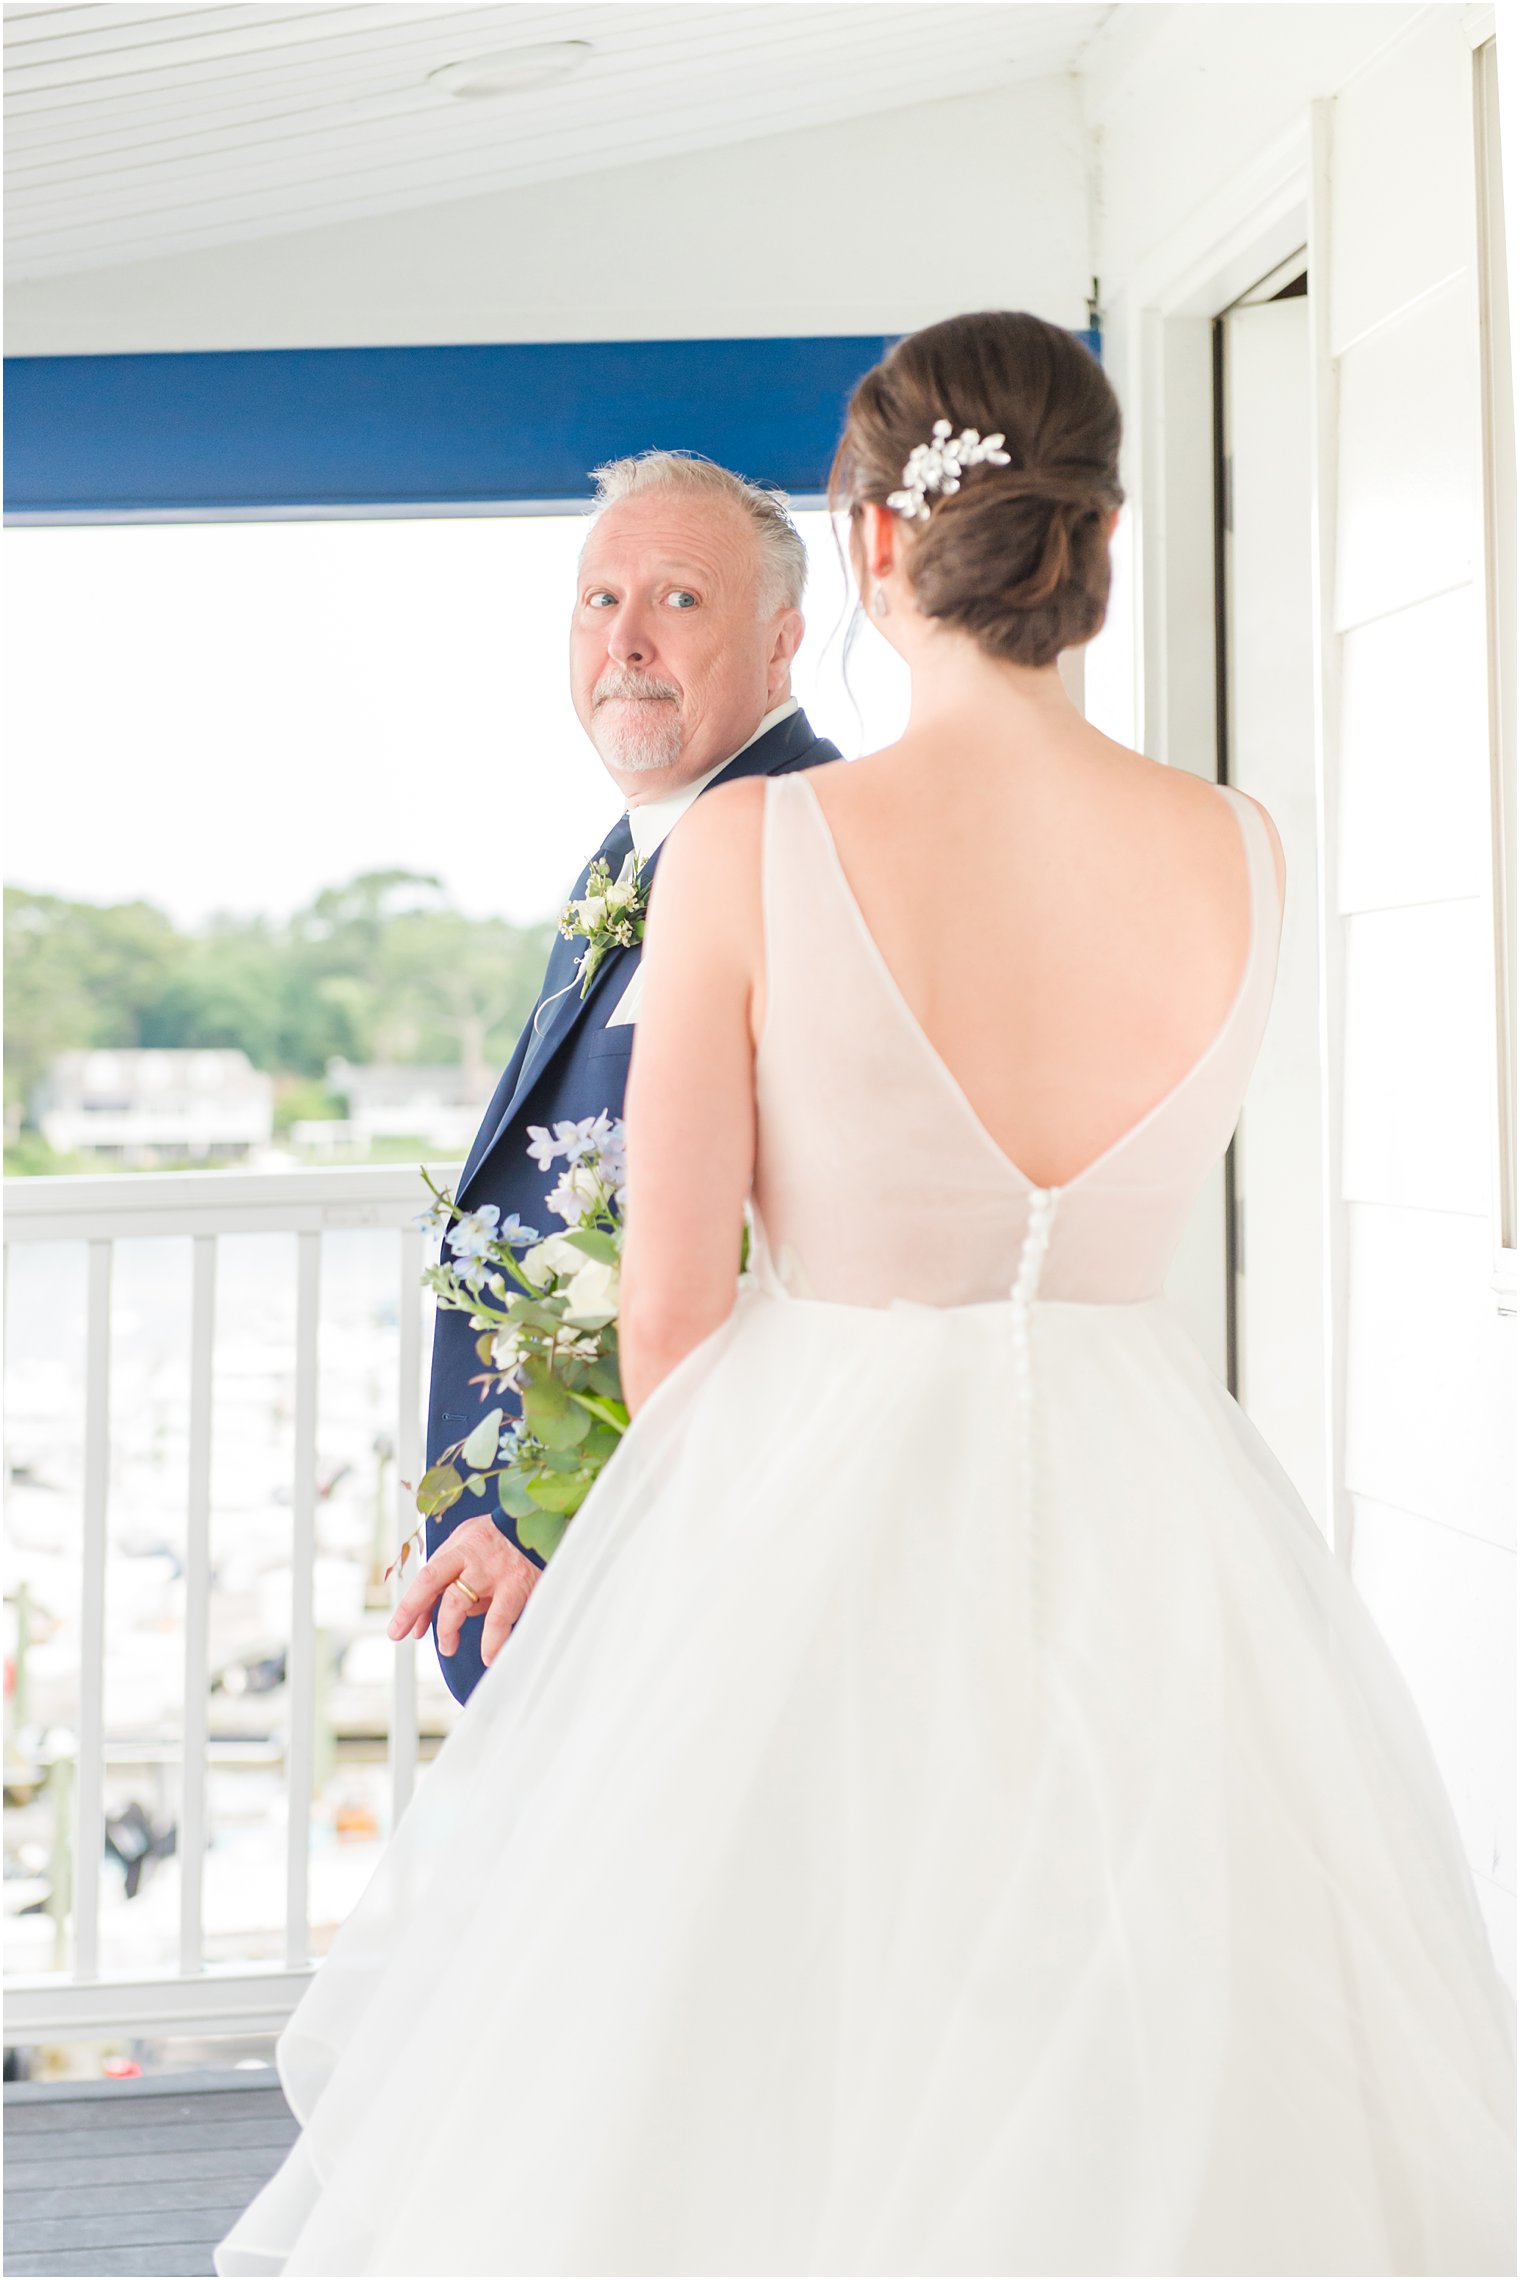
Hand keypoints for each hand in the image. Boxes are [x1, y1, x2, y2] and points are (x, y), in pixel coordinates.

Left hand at [387, 1514, 541, 1667]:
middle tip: (414, 1637)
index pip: (427, 1576)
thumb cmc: (501, 1540)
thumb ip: (448, 1576)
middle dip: (416, 1612)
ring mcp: (495, 1571)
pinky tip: (489, 1656)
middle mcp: (473, 1557)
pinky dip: (492, 1640)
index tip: (397, 1631)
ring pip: (459, 1603)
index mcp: (459, 1546)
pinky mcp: (518, 1584)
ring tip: (448, 1647)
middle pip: (436, 1585)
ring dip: (448, 1630)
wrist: (543, 1522)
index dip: (410, 1605)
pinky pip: (499, 1618)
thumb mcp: (469, 1544)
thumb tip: (425, 1620)